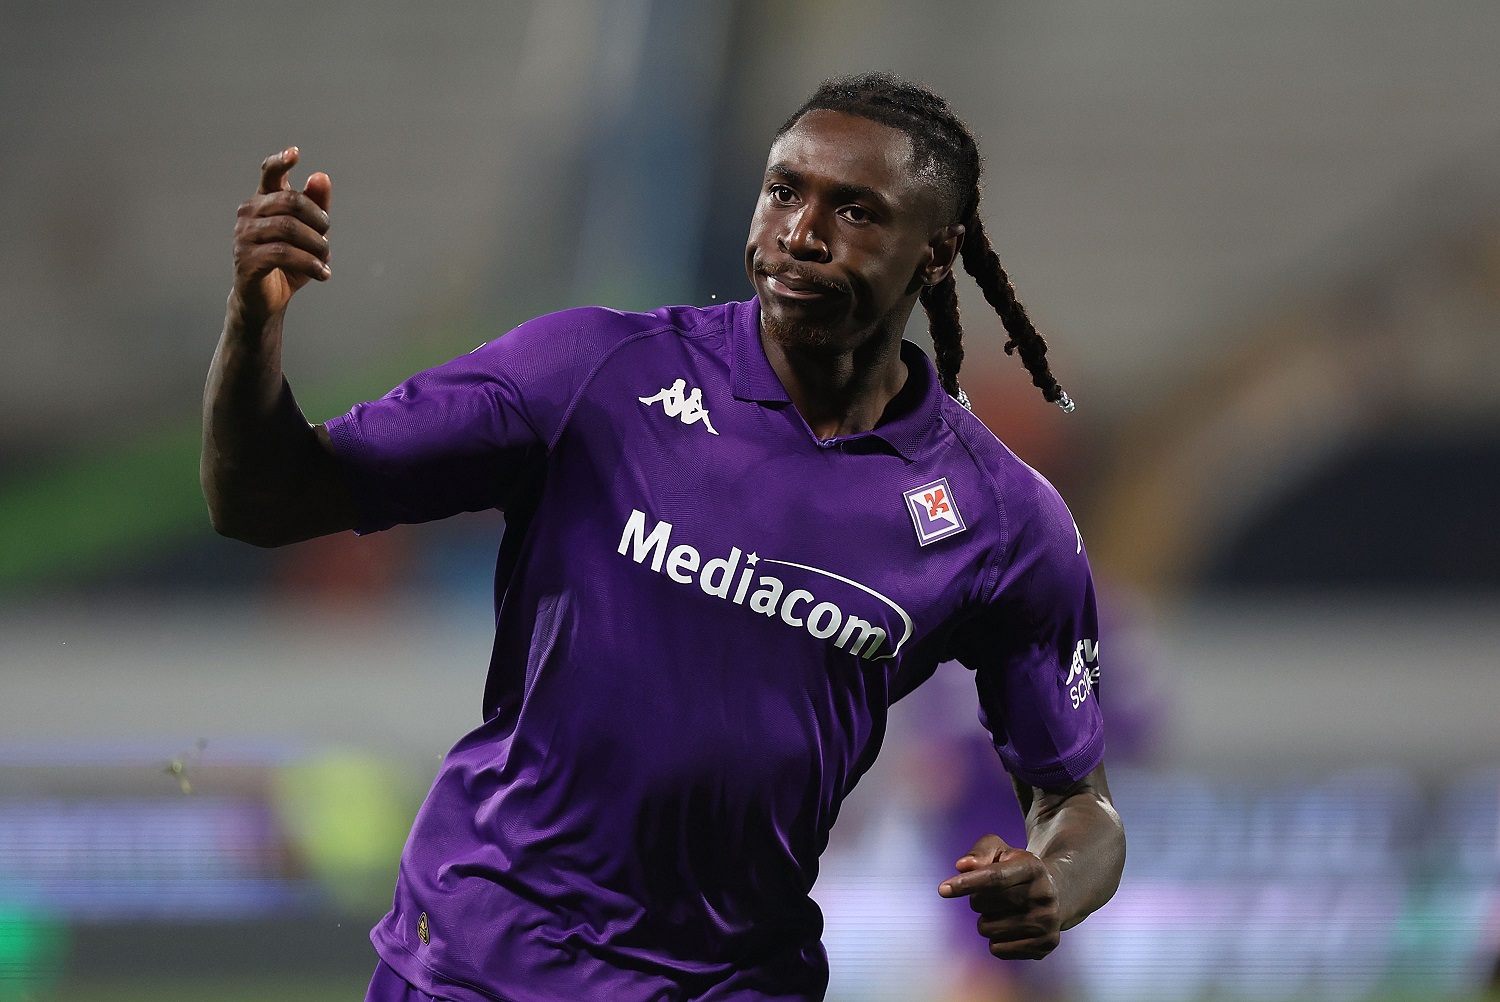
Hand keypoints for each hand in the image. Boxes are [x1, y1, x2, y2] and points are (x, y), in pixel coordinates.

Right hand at [231, 147, 331, 319]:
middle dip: (318, 219)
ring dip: (316, 245)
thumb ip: (316, 207)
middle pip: (290, 201)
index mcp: (264, 201)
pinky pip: (283, 253)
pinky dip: (310, 263)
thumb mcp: (309, 234)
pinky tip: (322, 274)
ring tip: (325, 260)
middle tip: (327, 237)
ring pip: (289, 228)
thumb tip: (320, 176)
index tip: (295, 154)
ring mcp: (244, 236)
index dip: (280, 161)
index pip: (269, 173)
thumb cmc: (288, 263)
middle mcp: (249, 213)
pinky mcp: (246, 259)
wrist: (267, 300)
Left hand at [938, 834, 1062, 959]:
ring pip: (988, 929)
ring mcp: (1047, 922)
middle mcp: (1044, 895)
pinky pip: (998, 949)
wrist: (1057, 895)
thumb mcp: (1001, 851)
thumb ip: (979, 852)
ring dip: (986, 920)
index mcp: (1033, 868)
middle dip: (976, 899)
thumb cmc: (1017, 869)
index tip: (942, 890)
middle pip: (985, 904)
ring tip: (1002, 911)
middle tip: (990, 895)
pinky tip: (1010, 927)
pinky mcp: (1045, 946)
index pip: (995, 877)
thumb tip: (962, 867)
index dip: (967, 883)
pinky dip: (995, 939)